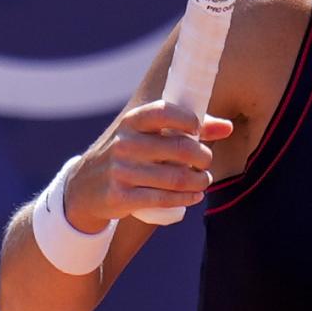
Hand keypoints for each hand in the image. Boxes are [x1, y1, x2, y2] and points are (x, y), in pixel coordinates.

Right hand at [63, 100, 234, 231]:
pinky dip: (186, 198)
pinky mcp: (121, 197)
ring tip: (204, 180)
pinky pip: (163, 199)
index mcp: (132, 122)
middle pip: (179, 148)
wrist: (84, 188)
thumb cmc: (128, 155)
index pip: (165, 111)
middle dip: (202, 157)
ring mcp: (121, 171)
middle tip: (206, 162)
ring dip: (199, 181)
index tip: (198, 131)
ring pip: (175, 177)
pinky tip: (195, 196)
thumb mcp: (148, 136)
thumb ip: (187, 128)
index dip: (189, 120)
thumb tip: (228, 127)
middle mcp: (124, 143)